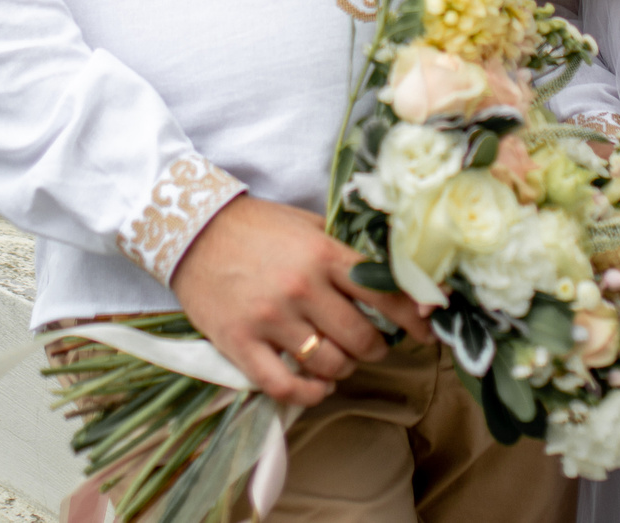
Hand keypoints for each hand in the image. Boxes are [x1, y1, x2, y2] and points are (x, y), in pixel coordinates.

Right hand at [169, 195, 435, 408]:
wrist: (191, 230)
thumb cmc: (257, 227)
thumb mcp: (308, 226)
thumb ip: (346, 252)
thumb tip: (395, 275)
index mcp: (323, 255)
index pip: (385, 294)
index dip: (415, 318)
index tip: (428, 331)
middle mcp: (302, 288)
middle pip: (363, 339)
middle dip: (375, 348)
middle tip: (371, 344)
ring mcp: (271, 319)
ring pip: (330, 365)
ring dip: (343, 369)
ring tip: (339, 359)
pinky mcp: (240, 342)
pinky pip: (285, 385)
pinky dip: (309, 393)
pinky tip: (317, 387)